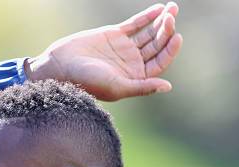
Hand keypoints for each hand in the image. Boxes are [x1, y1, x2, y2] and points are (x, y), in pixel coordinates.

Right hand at [25, 2, 182, 101]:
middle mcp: (133, 63)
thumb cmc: (87, 82)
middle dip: (166, 31)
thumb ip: (142, 87)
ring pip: (148, 33)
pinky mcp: (114, 34)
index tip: (176, 36)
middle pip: (156, 45)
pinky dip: (147, 16)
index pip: (159, 62)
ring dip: (161, 21)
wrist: (61, 66)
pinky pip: (135, 24)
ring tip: (172, 9)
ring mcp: (124, 48)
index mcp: (136, 77)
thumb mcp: (117, 87)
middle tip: (171, 18)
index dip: (170, 49)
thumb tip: (168, 87)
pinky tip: (159, 8)